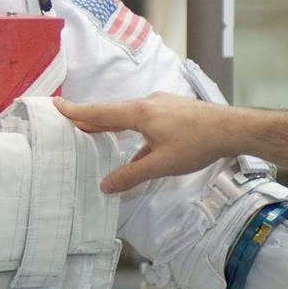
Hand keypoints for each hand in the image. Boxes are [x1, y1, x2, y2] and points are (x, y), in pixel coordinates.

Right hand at [54, 93, 235, 193]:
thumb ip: (131, 175)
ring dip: (113, 124)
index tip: (56, 105)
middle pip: (111, 112)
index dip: (76, 111)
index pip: (99, 113)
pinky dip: (133, 128)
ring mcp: (161, 104)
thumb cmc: (196, 144)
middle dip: (91, 118)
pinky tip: (140, 146)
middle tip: (73, 123)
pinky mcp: (173, 109)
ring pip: (129, 115)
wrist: (231, 128)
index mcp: (137, 113)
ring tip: (101, 133)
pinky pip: (145, 117)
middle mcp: (146, 103)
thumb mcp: (161, 165)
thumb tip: (105, 185)